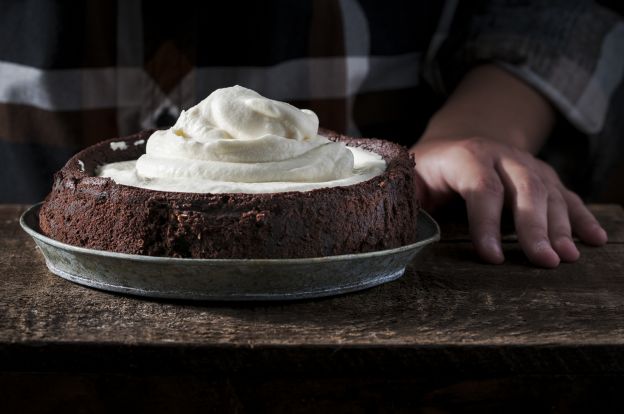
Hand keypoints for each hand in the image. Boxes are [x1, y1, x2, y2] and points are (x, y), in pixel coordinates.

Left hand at [411, 137, 607, 266]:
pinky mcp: (543, 176)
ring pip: (549, 191)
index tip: (493, 258)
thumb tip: (393, 234)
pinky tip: (596, 239)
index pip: (481, 187)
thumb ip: (403, 198)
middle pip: (524, 188)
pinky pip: (567, 194)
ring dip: (561, 225)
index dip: (487, 222)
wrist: (461, 137)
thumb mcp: (408, 178)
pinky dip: (582, 216)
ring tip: (568, 257)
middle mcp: (501, 156)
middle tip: (544, 262)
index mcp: (465, 156)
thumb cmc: (429, 169)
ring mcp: (526, 164)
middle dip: (534, 226)